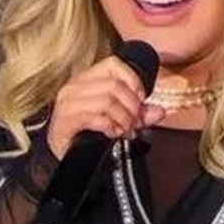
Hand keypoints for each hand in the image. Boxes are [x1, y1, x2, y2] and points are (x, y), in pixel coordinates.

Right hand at [46, 57, 164, 158]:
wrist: (66, 159)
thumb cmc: (88, 135)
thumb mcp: (117, 120)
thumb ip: (138, 114)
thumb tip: (159, 111)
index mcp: (86, 80)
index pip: (113, 64)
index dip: (132, 79)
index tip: (141, 99)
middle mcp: (74, 87)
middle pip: (114, 85)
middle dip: (132, 106)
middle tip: (136, 123)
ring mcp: (67, 103)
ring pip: (107, 100)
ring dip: (123, 118)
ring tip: (125, 130)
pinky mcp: (64, 121)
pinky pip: (94, 117)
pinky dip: (109, 126)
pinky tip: (112, 133)